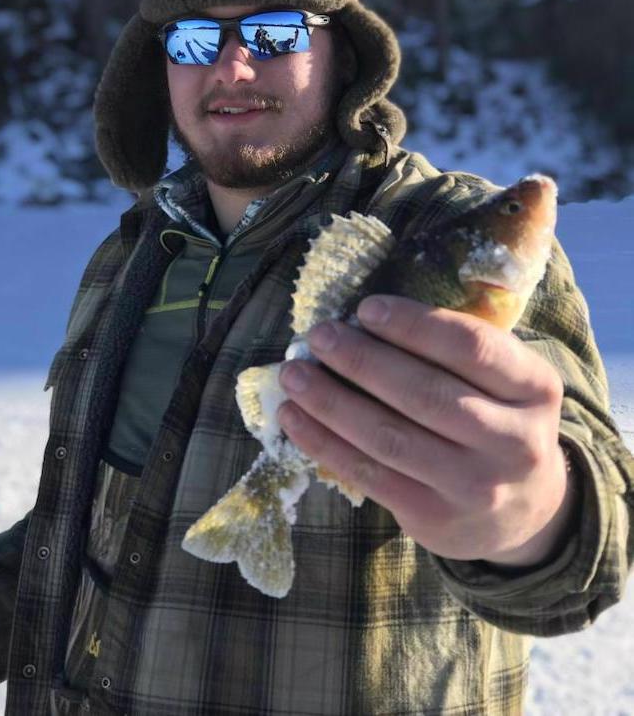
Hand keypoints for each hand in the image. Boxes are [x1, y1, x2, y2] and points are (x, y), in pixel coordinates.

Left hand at [277, 295, 577, 567]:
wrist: (526, 511)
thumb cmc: (497, 421)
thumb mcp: (504, 382)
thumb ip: (454, 354)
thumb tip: (361, 321)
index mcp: (535, 388)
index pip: (472, 347)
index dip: (414, 325)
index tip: (365, 309)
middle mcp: (514, 441)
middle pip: (424, 393)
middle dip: (362, 360)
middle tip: (318, 336)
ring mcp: (475, 486)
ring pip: (389, 437)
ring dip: (331, 402)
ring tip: (293, 374)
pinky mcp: (436, 519)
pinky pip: (369, 475)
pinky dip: (324, 443)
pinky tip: (294, 417)